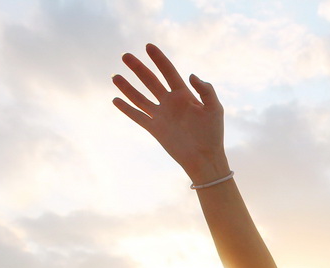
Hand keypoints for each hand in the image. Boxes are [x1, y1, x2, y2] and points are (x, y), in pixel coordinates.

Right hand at [112, 44, 228, 182]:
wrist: (205, 158)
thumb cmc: (213, 134)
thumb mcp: (215, 109)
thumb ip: (206, 90)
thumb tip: (190, 75)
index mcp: (184, 95)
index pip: (168, 72)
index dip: (159, 59)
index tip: (148, 46)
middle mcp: (170, 102)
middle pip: (150, 81)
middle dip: (138, 68)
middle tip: (125, 56)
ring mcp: (161, 115)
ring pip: (140, 97)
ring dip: (127, 87)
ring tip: (115, 76)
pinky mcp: (155, 129)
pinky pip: (138, 116)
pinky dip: (127, 109)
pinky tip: (115, 100)